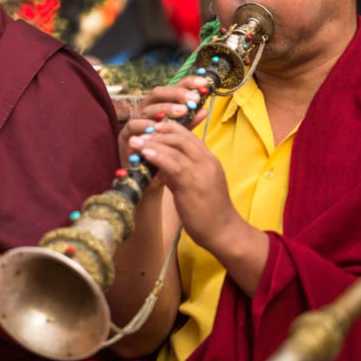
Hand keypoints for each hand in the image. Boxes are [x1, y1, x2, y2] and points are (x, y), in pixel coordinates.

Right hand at [119, 76, 208, 163]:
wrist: (146, 177)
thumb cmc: (163, 153)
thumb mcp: (179, 135)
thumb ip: (189, 123)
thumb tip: (204, 110)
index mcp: (159, 107)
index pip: (172, 89)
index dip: (187, 83)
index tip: (203, 83)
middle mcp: (145, 110)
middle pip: (158, 93)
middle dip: (176, 94)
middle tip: (193, 98)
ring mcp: (135, 121)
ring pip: (147, 108)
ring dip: (165, 108)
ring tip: (183, 112)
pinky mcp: (125, 135)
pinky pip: (134, 125)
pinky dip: (146, 125)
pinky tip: (160, 127)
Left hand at [128, 118, 268, 294]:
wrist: (224, 232)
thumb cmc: (209, 212)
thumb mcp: (194, 186)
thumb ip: (179, 173)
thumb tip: (159, 166)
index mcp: (209, 160)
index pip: (189, 136)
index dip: (170, 129)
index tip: (153, 128)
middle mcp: (207, 162)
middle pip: (181, 137)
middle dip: (159, 132)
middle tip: (141, 132)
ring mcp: (202, 171)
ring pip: (175, 148)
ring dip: (153, 142)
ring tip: (135, 141)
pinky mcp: (193, 184)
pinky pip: (173, 164)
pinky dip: (158, 157)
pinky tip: (145, 154)